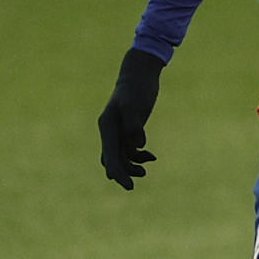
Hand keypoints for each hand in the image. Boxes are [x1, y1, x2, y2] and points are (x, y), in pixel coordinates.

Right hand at [97, 48, 164, 189]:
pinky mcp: (128, 130)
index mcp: (107, 126)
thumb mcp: (135, 104)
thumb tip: (137, 146)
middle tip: (137, 181)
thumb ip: (134, 125)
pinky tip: (152, 156)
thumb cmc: (137, 87)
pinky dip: (139, 156)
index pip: (110, 156)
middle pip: (112, 160)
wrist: (140, 73)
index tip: (129, 186)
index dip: (119, 173)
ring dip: (132, 166)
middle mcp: (109, 131)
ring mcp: (118, 131)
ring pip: (120, 157)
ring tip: (146, 170)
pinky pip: (129, 150)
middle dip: (123, 173)